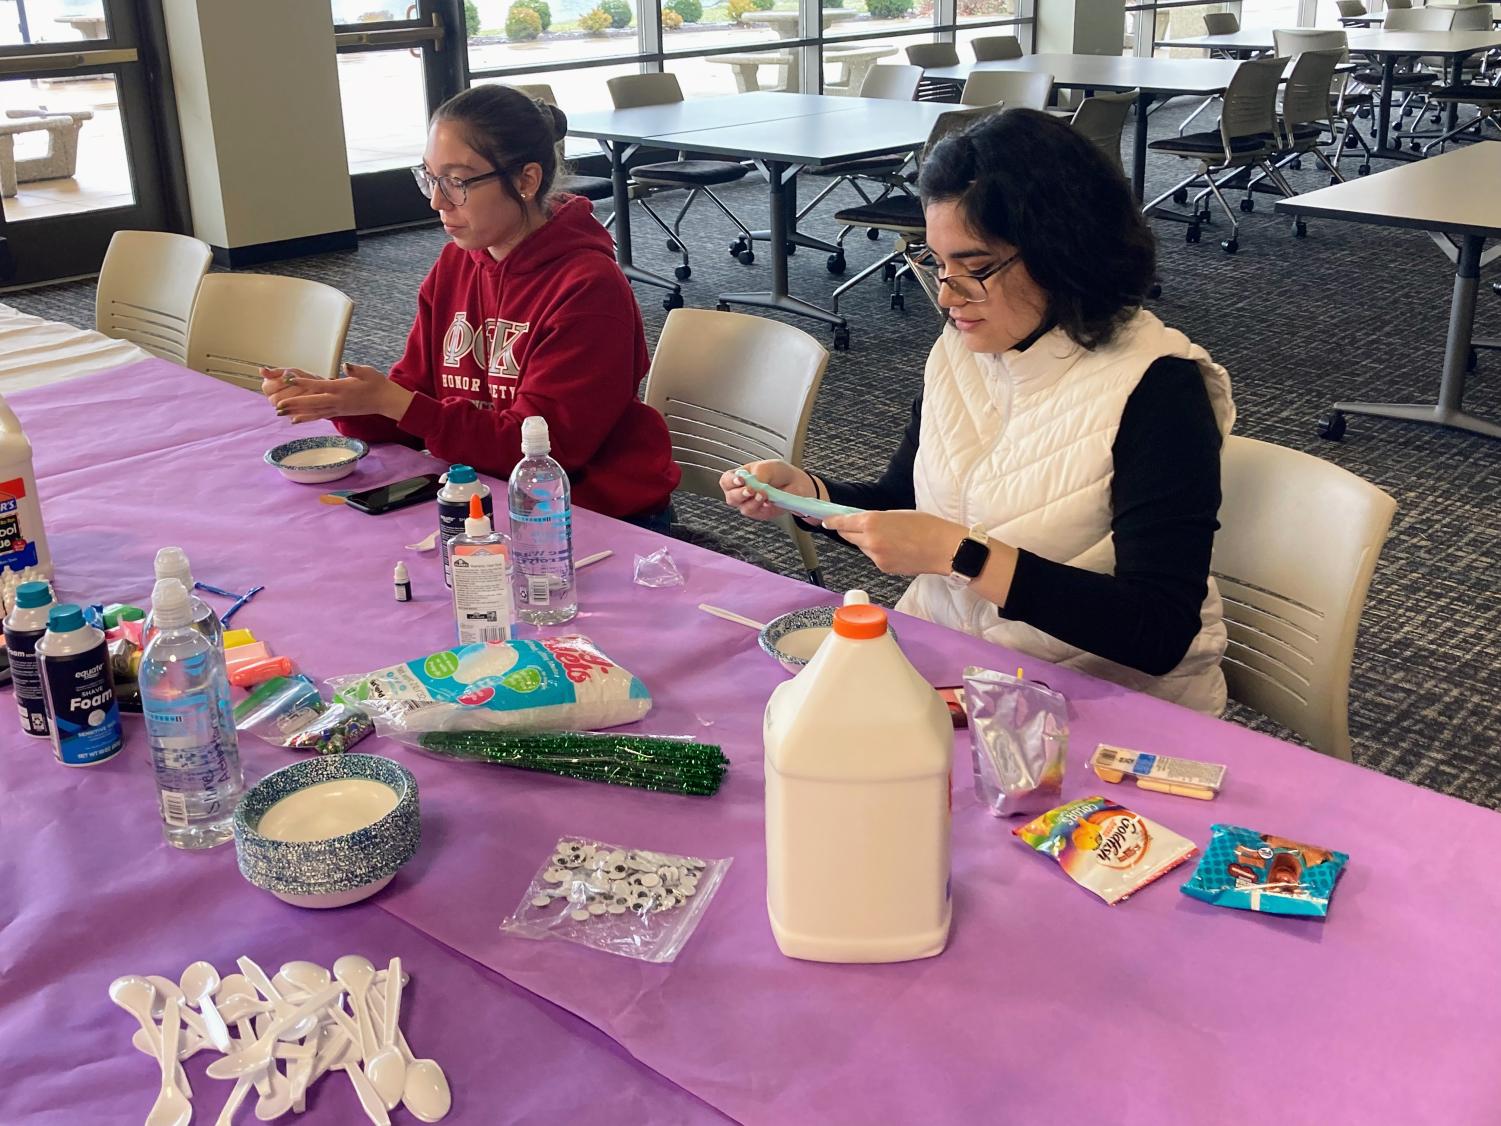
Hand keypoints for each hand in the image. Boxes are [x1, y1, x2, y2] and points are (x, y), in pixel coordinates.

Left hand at [265, 363, 413, 423]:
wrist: (386, 400)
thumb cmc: (376, 383)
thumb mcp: (367, 372)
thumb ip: (355, 369)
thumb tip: (346, 365)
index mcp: (342, 388)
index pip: (319, 386)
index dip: (303, 383)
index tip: (289, 380)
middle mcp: (337, 401)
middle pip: (312, 402)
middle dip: (295, 404)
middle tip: (277, 406)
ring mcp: (337, 408)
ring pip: (313, 411)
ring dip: (296, 412)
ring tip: (280, 413)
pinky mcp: (338, 412)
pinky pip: (319, 416)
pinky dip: (306, 418)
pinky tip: (294, 420)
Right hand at [718, 459, 815, 522]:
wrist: (794, 483)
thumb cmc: (778, 473)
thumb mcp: (766, 467)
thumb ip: (757, 476)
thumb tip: (753, 485)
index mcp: (738, 478)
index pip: (726, 481)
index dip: (731, 481)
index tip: (741, 480)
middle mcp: (741, 492)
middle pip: (731, 497)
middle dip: (741, 494)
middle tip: (751, 490)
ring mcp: (749, 504)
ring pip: (744, 508)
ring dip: (754, 501)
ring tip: (764, 494)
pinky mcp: (759, 513)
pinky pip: (756, 513)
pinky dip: (763, 507)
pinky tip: (769, 501)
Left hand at [820, 510, 965, 575]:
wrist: (944, 549)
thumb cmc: (927, 526)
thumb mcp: (897, 514)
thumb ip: (876, 518)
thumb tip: (861, 522)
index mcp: (872, 522)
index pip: (842, 523)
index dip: (832, 521)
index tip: (826, 520)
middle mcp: (870, 541)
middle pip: (848, 536)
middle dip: (850, 531)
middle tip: (860, 525)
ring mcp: (876, 557)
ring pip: (862, 547)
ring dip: (867, 542)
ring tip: (891, 537)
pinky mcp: (884, 568)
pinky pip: (874, 557)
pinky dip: (879, 552)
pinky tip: (896, 548)